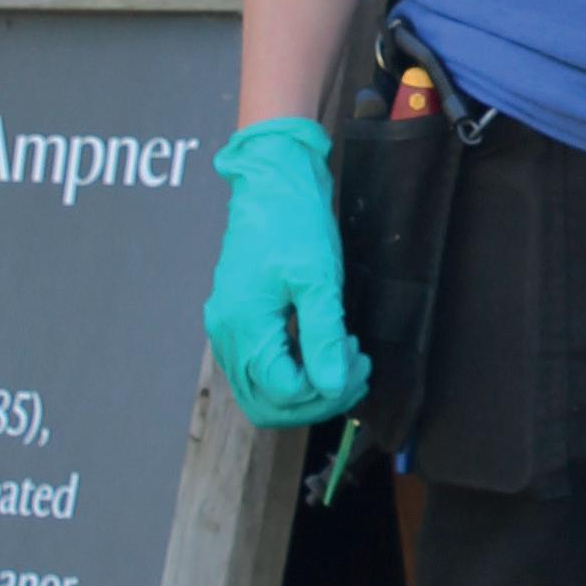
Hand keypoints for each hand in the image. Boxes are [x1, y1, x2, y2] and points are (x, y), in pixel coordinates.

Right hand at [203, 120, 369, 428]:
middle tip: (356, 372)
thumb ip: (324, 336)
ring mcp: (228, 330)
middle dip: (318, 399)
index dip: (325, 389)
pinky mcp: (238, 322)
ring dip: (308, 389)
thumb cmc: (295, 222)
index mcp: (243, 325)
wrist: (272, 182)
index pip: (282, 392)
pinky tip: (326, 349)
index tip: (357, 360)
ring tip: (347, 361)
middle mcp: (227, 335)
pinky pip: (263, 368)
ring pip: (263, 392)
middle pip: (268, 403)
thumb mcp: (319, 278)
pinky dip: (296, 371)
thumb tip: (332, 386)